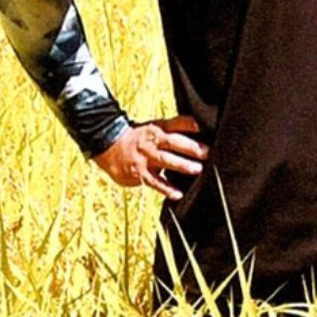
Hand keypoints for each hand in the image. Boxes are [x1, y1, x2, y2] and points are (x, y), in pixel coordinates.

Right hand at [92, 115, 207, 200]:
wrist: (109, 146)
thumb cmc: (140, 138)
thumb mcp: (155, 128)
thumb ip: (175, 131)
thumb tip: (202, 133)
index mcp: (158, 128)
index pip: (176, 123)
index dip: (189, 123)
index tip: (203, 125)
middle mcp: (153, 141)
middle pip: (173, 142)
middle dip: (190, 147)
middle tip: (206, 152)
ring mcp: (146, 157)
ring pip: (166, 161)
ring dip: (182, 165)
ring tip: (197, 169)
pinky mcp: (139, 173)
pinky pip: (154, 182)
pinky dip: (166, 188)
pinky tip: (178, 194)